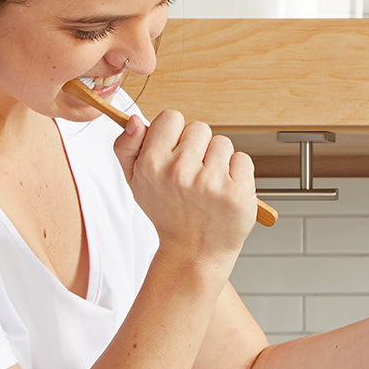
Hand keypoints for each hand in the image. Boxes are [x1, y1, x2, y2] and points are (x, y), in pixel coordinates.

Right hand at [112, 109, 255, 265]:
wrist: (194, 251)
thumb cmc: (167, 212)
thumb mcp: (135, 181)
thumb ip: (126, 146)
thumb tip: (135, 119)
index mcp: (152, 164)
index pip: (171, 117)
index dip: (174, 134)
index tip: (175, 154)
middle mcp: (180, 172)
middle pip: (199, 128)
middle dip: (198, 147)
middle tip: (192, 175)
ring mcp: (211, 182)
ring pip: (222, 143)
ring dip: (218, 161)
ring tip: (208, 185)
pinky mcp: (237, 192)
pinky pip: (242, 160)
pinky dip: (237, 173)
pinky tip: (225, 191)